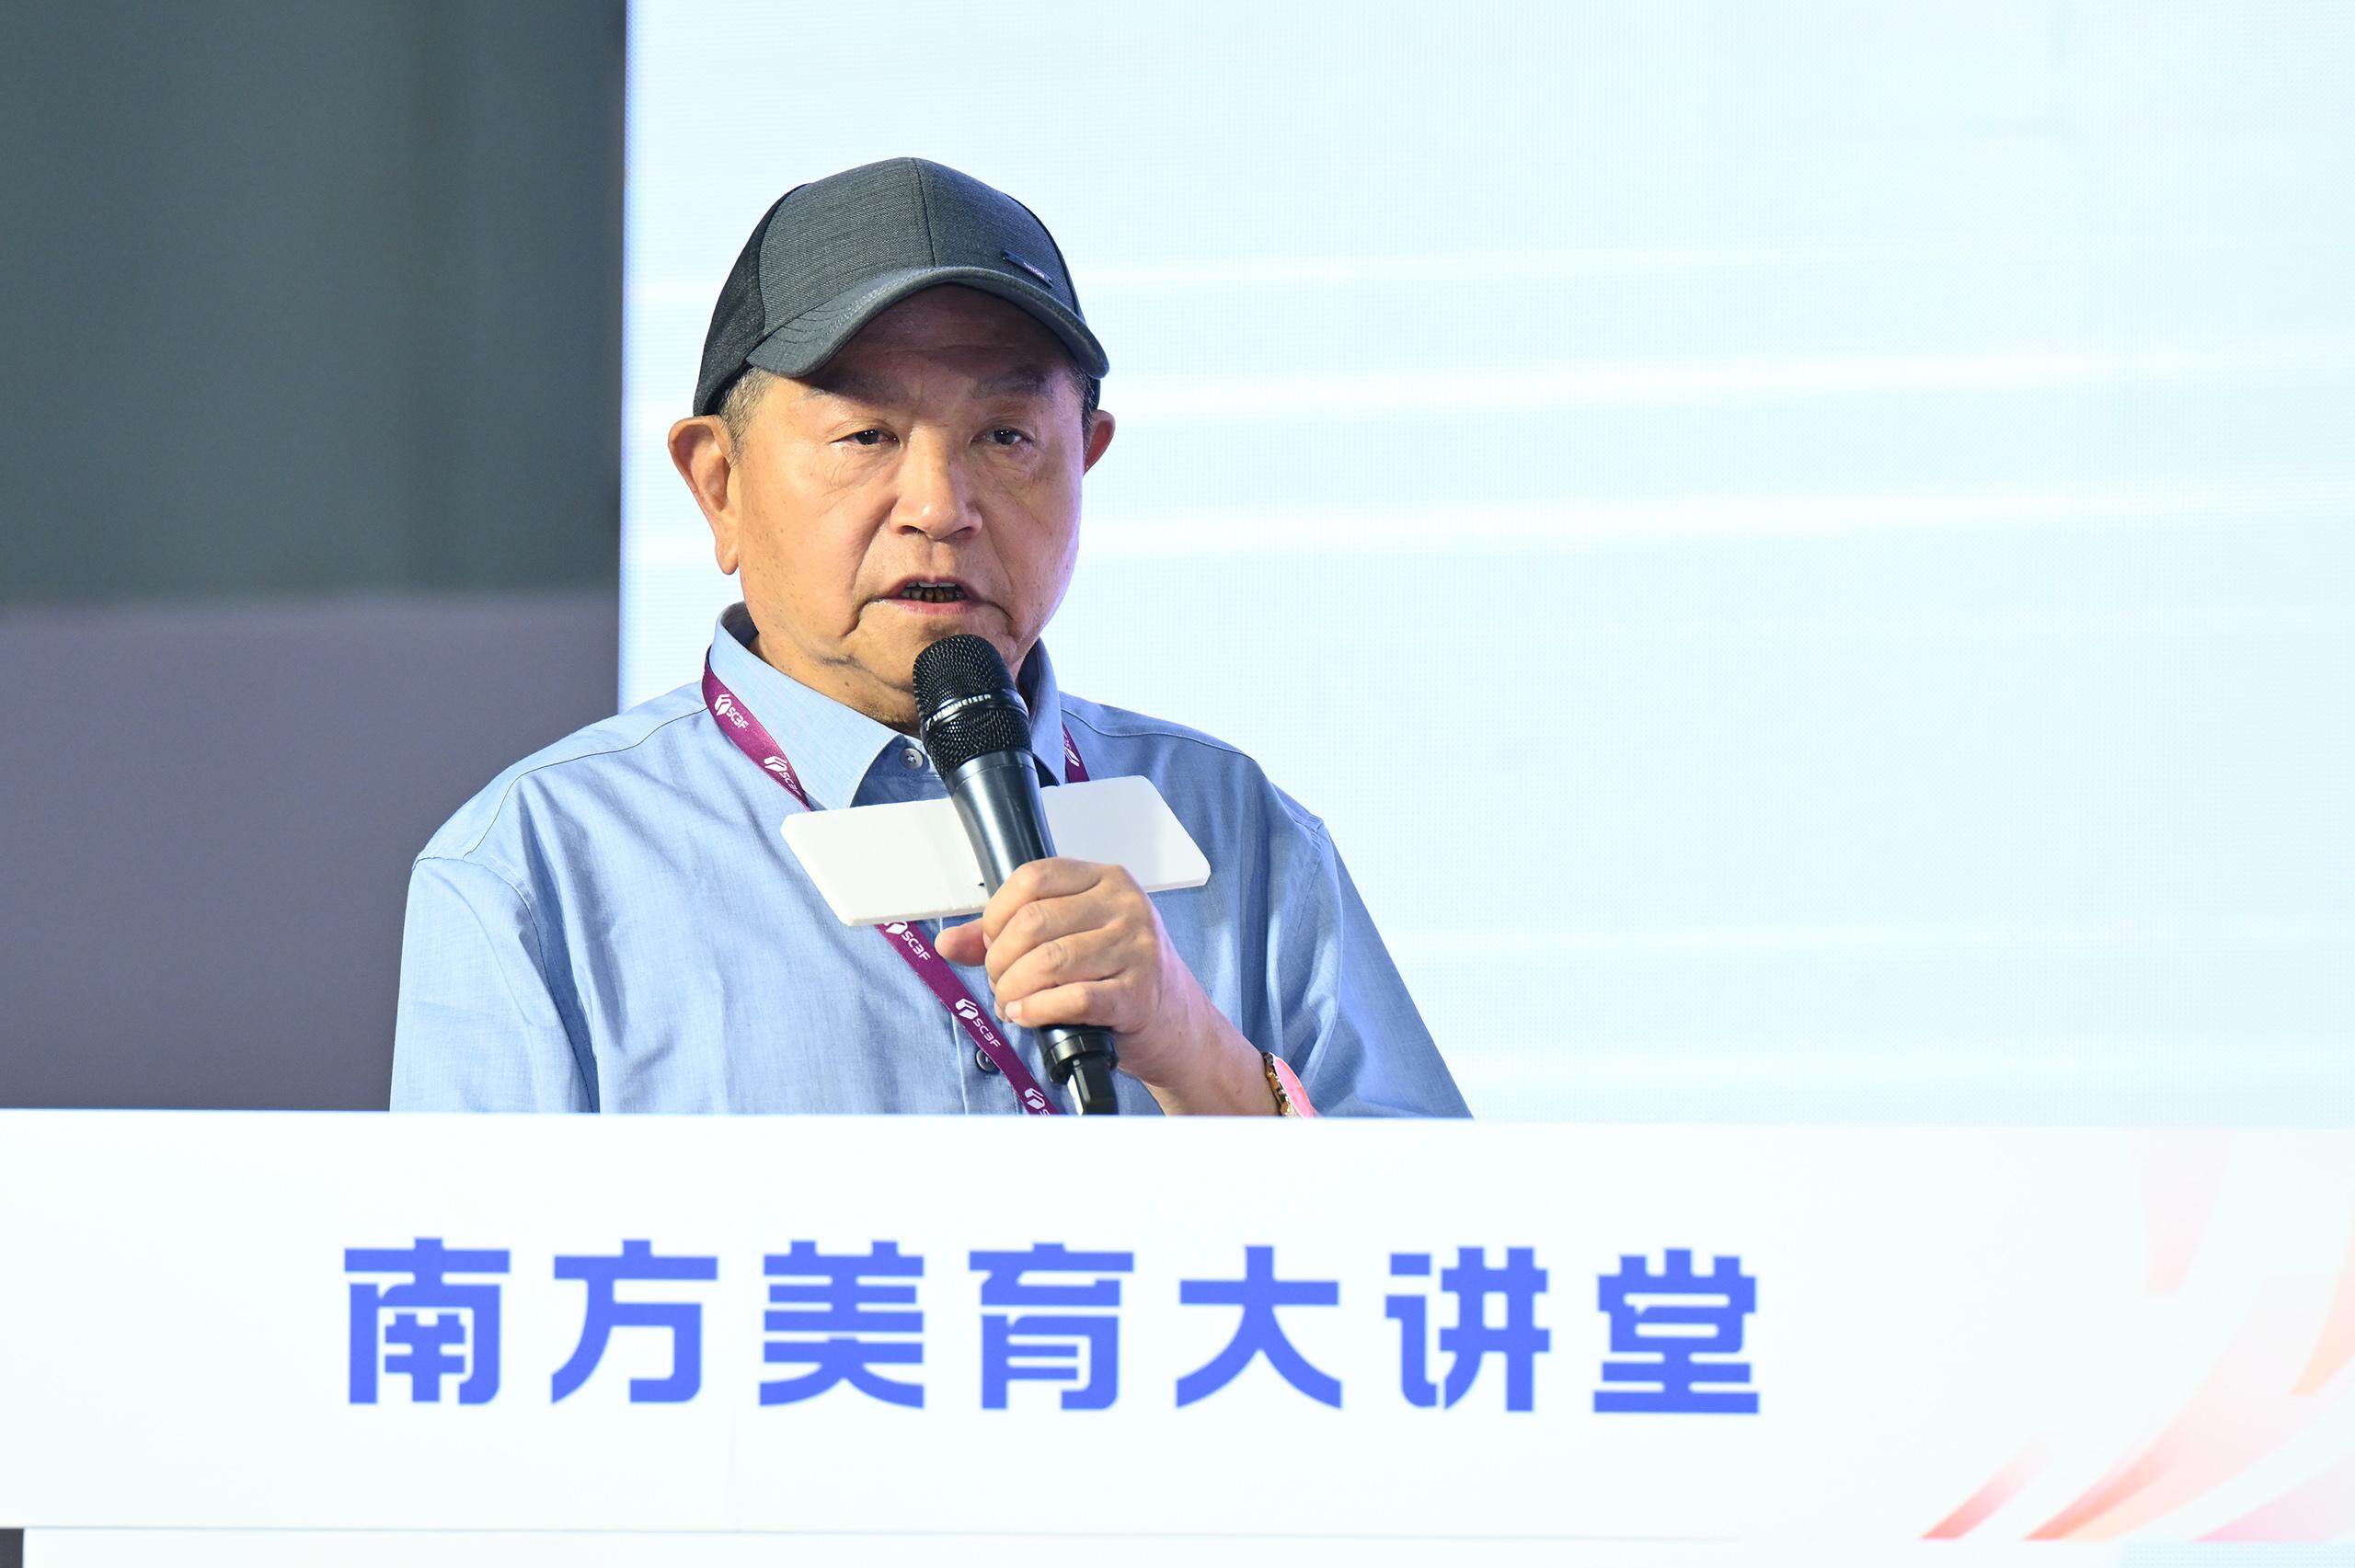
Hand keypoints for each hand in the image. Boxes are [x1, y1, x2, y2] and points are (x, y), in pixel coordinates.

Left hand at [931, 858, 1273, 1114]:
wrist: (1175, 1025)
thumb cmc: (1119, 976)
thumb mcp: (1071, 939)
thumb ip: (1009, 935)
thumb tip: (950, 942)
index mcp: (1105, 880)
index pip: (1033, 877)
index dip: (997, 914)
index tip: (992, 942)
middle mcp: (1125, 906)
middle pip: (1034, 922)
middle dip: (1000, 961)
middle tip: (1000, 982)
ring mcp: (1136, 948)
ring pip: (1048, 961)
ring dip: (1014, 990)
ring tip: (1012, 1003)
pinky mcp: (1138, 993)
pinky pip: (1072, 998)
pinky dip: (1037, 1010)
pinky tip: (1029, 1015)